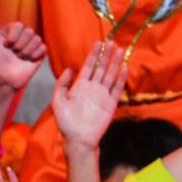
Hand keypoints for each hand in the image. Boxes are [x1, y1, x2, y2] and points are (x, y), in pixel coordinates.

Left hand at [0, 14, 45, 91]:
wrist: (3, 81)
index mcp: (10, 31)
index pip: (18, 25)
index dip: (12, 37)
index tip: (5, 46)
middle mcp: (22, 36)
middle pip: (29, 31)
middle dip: (18, 46)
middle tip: (12, 54)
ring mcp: (31, 44)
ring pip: (36, 39)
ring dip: (26, 52)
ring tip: (18, 58)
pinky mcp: (40, 53)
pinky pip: (43, 47)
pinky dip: (34, 56)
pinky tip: (27, 61)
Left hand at [51, 41, 126, 155]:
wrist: (78, 139)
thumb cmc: (65, 122)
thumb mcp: (58, 101)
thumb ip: (61, 84)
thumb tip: (69, 69)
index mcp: (79, 86)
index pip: (89, 66)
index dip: (94, 55)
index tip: (99, 43)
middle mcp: (92, 88)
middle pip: (101, 68)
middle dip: (106, 55)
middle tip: (112, 42)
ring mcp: (102, 95)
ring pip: (110, 75)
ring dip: (115, 63)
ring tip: (119, 50)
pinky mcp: (111, 103)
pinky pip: (117, 88)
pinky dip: (121, 78)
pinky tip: (124, 68)